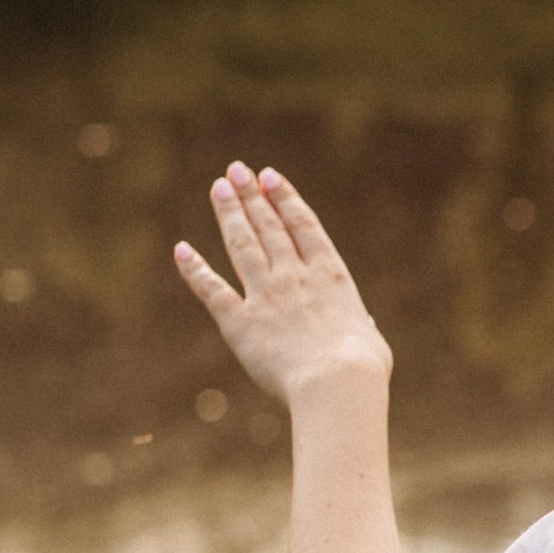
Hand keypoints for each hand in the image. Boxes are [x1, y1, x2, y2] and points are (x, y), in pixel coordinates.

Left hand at [175, 165, 389, 408]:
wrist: (337, 382)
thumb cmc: (364, 369)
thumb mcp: (371, 342)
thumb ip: (362, 328)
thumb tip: (364, 327)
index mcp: (330, 276)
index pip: (302, 226)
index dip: (284, 198)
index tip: (270, 177)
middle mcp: (295, 277)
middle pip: (269, 227)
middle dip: (251, 195)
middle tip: (236, 170)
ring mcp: (266, 296)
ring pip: (243, 245)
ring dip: (229, 214)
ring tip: (219, 188)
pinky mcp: (240, 323)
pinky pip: (212, 290)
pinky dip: (195, 270)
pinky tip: (182, 251)